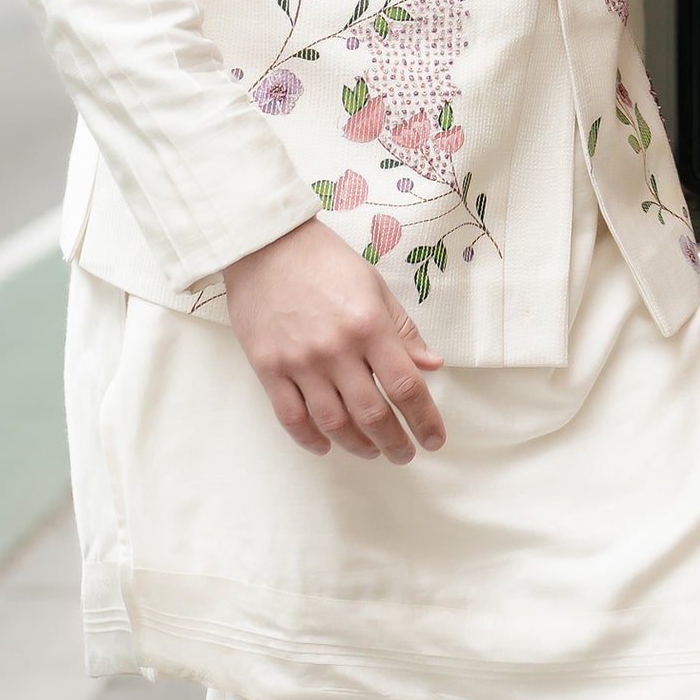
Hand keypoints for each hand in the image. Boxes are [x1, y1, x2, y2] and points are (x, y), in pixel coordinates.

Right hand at [222, 219, 446, 459]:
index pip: (406, 387)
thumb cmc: (324, 262)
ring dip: (358, 446)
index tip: (434, 439)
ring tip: (373, 452)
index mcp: (369, 325)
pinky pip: (292, 418)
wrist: (265, 245)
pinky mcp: (268, 368)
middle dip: (395, 442)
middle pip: (373, 414)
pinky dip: (311, 439)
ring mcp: (300, 362)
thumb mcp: (374, 287)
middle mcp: (336, 349)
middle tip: (405, 454)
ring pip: (334, 423)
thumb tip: (431, 365)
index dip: (424, 419)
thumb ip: (403, 330)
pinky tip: (327, 445)